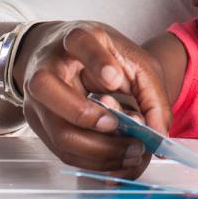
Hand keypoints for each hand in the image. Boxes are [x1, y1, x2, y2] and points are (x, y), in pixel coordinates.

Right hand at [19, 20, 171, 179]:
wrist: (66, 58)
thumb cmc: (103, 57)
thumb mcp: (134, 62)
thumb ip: (152, 94)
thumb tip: (159, 135)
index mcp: (77, 38)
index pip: (80, 42)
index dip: (97, 62)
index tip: (114, 80)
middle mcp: (48, 66)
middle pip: (49, 89)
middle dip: (88, 116)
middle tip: (119, 126)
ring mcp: (38, 97)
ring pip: (58, 129)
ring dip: (98, 149)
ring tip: (130, 150)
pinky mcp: (40, 123)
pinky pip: (63, 150)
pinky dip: (93, 160)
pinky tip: (117, 157)